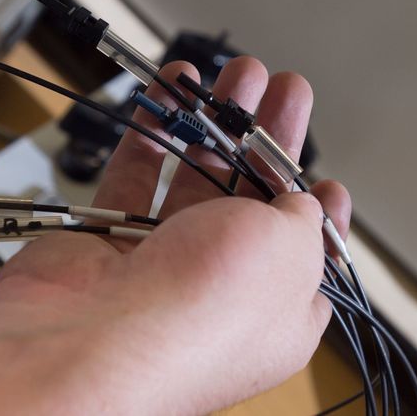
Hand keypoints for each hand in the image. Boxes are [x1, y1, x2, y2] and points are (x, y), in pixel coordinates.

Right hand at [0, 57, 351, 413]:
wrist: (92, 343)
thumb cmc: (201, 316)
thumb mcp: (292, 251)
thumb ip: (301, 218)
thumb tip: (299, 201)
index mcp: (278, 314)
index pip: (308, 259)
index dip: (317, 212)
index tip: (325, 175)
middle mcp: (219, 295)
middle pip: (252, 204)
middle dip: (268, 141)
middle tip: (282, 90)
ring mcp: (159, 268)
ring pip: (194, 180)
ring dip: (217, 123)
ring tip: (236, 73)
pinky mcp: (104, 242)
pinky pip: (134, 173)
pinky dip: (154, 128)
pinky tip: (174, 88)